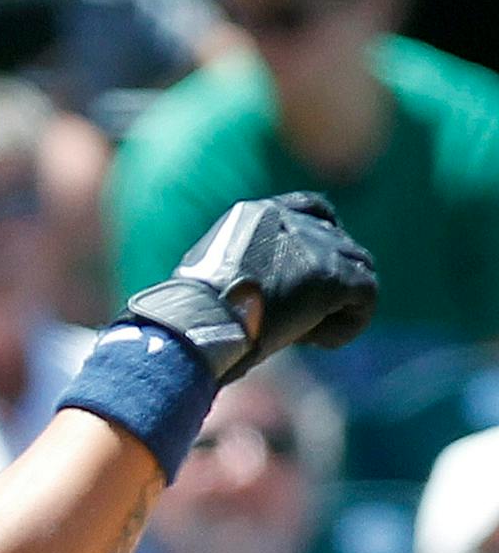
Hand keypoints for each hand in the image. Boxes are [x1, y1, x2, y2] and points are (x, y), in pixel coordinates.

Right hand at [121, 192, 376, 381]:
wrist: (194, 325)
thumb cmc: (187, 319)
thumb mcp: (208, 282)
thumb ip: (239, 274)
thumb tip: (245, 301)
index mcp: (257, 214)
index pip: (312, 210)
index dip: (322, 237)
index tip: (311, 272)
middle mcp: (291, 220)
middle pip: (341, 243)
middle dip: (329, 281)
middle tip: (300, 319)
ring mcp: (316, 246)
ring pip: (360, 269)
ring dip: (338, 304)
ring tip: (308, 334)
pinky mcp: (333, 276)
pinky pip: (366, 297)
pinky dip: (346, 325)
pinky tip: (318, 343)